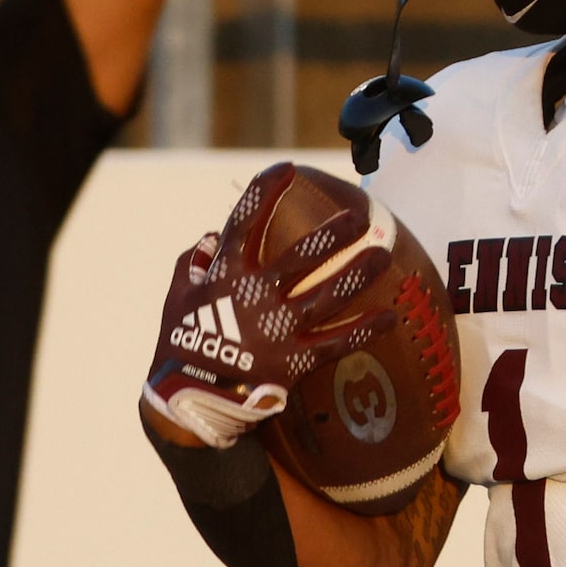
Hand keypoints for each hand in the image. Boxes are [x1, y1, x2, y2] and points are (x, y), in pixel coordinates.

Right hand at [142, 189, 392, 447]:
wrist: (188, 398)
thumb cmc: (180, 343)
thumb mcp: (176, 296)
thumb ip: (191, 261)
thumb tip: (211, 236)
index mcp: (226, 274)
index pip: (245, 221)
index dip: (265, 191)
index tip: (286, 168)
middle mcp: (257, 295)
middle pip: (303, 255)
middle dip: (334, 233)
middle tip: (359, 217)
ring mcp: (278, 329)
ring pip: (328, 295)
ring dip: (358, 273)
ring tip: (383, 253)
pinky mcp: (294, 361)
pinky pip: (337, 343)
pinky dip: (364, 329)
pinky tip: (389, 316)